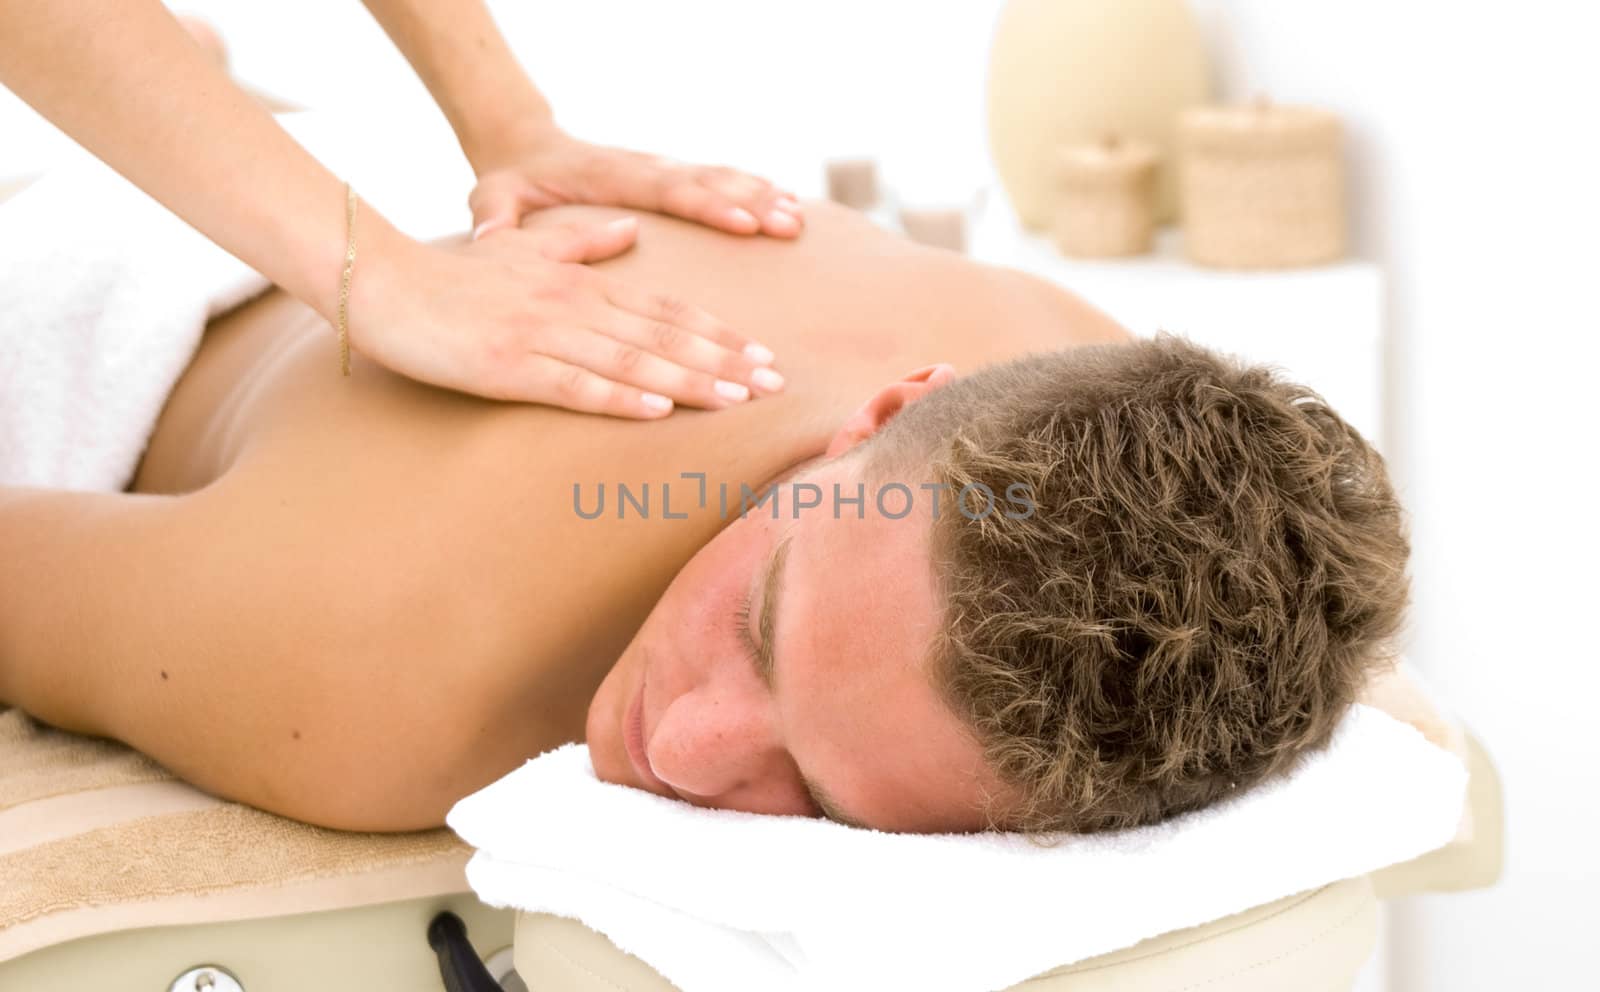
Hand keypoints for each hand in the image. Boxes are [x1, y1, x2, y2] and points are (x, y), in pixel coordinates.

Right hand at [349, 217, 782, 416]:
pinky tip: (659, 412)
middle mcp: (571, 306)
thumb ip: (580, 243)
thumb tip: (628, 229)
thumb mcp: (523, 251)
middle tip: (776, 383)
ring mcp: (540, 336)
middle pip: (662, 335)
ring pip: (631, 361)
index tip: (761, 355)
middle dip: (723, 361)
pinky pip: (573, 385)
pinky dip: (619, 399)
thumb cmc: (451, 276)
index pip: (664, 310)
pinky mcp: (507, 365)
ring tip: (738, 400)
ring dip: (689, 381)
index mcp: (579, 283)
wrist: (379, 281)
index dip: (717, 333)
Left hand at [467, 125, 803, 241]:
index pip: (666, 190)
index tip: (743, 222)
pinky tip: (785, 207)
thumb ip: (493, 220)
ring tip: (798, 220)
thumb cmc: (509, 180)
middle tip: (789, 225)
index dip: (706, 205)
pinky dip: (753, 191)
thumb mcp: (492, 197)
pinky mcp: (669, 178)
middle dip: (750, 204)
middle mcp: (642, 168)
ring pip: (718, 179)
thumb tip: (489, 242)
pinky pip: (718, 181)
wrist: (521, 145)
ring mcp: (659, 170)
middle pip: (705, 183)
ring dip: (759, 197)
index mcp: (609, 176)